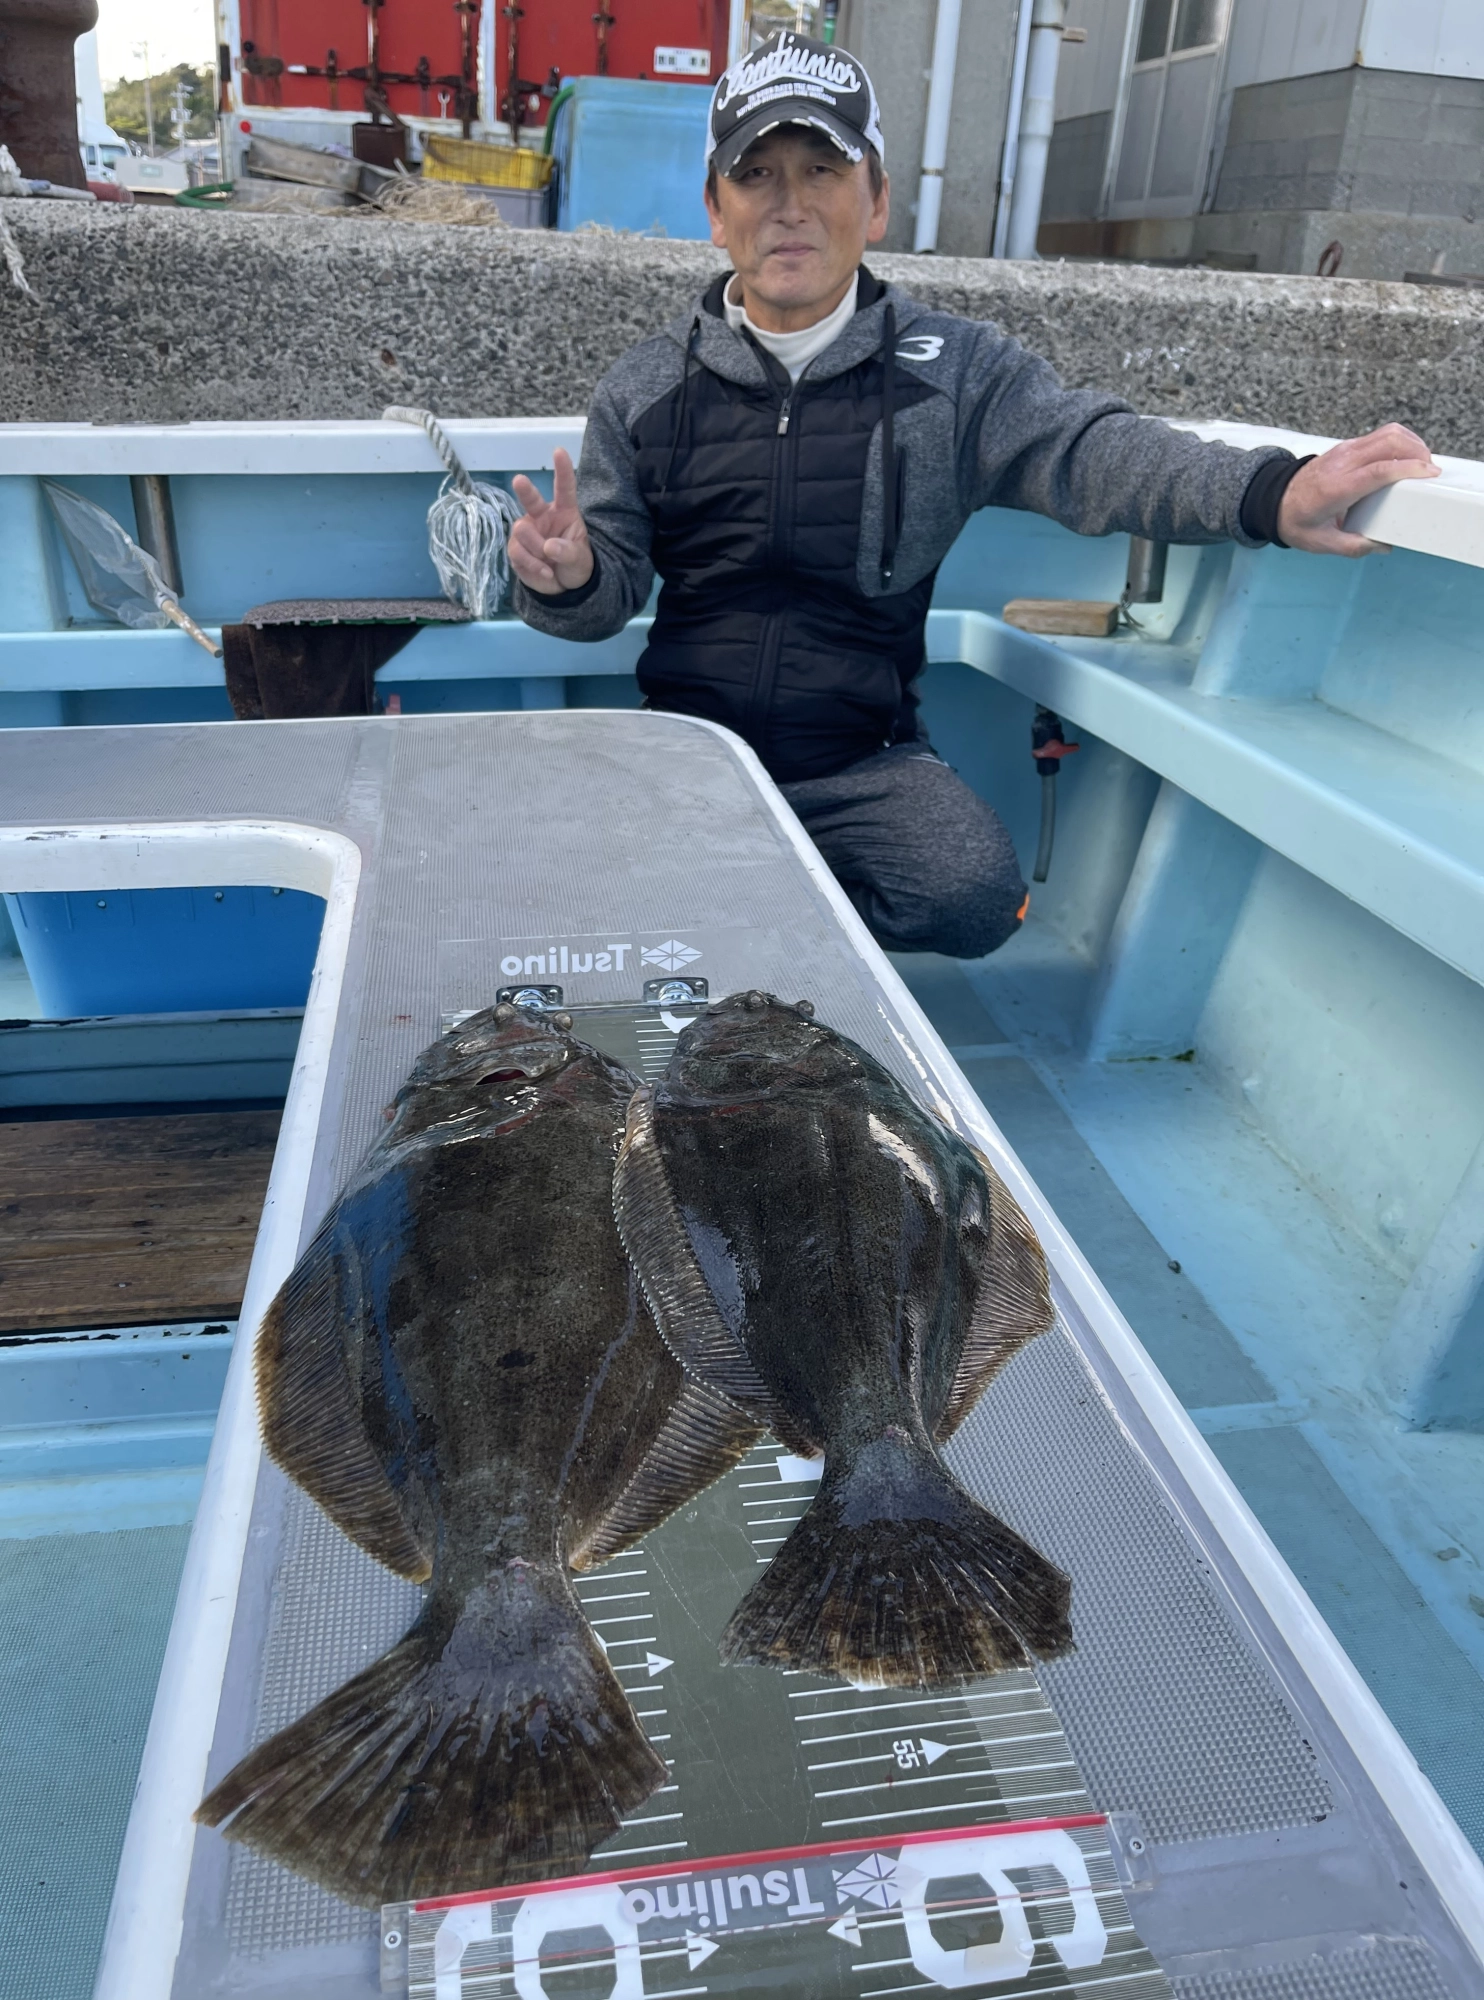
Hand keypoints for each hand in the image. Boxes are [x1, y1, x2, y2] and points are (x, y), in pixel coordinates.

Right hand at [509, 447, 594, 593]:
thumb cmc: (575, 565)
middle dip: (525, 490)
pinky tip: (545, 572)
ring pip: (522, 531)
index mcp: (564, 512)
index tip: (559, 451)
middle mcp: (542, 516)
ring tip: (550, 564)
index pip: (564, 489)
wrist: (562, 587)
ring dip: (537, 551)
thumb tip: (550, 547)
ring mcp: (527, 530)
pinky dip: (532, 565)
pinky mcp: (515, 548)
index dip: (562, 470)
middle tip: (519, 480)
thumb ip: (569, 552)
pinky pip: (517, 552)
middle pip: (531, 500)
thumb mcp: (580, 561)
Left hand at [1278, 422, 1438, 556]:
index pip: (1377, 470)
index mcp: (1335, 488)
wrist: (1274, 501)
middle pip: (1387, 443)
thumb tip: (1384, 546)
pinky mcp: (1348, 446)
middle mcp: (1341, 464)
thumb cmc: (1297, 521)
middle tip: (1430, 471)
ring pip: (1386, 433)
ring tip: (1422, 463)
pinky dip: (1400, 442)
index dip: (1407, 469)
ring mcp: (1344, 451)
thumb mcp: (1322, 543)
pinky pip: (1380, 435)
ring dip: (1411, 443)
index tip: (1429, 473)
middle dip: (1417, 452)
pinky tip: (1407, 458)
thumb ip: (1354, 547)